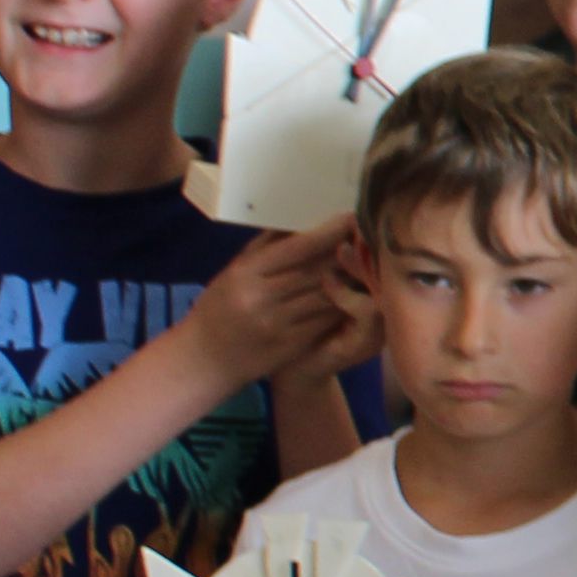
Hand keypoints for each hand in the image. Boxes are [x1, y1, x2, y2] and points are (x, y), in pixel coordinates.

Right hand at [179, 220, 376, 391]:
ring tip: (372, 263)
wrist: (204, 359)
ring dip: (353, 281)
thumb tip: (303, 217)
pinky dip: (344, 306)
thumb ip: (267, 246)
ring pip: (327, 297)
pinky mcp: (290, 347)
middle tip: (371, 237)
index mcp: (246, 273)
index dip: (328, 232)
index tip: (351, 217)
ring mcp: (277, 325)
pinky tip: (360, 294)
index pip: (296, 248)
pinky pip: (325, 322)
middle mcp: (261, 298)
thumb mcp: (235, 271)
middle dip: (348, 254)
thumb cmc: (220, 307)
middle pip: (316, 271)